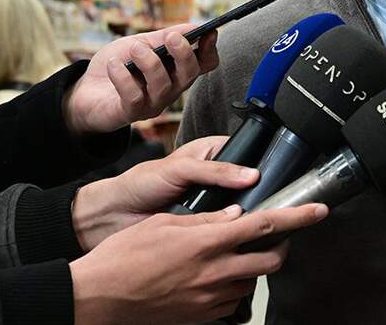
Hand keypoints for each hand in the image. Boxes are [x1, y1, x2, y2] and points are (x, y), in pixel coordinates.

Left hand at [63, 24, 219, 134]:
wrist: (86, 90)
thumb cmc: (117, 65)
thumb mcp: (140, 43)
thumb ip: (164, 37)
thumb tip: (192, 27)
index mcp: (176, 70)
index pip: (205, 64)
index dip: (210, 49)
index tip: (208, 32)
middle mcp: (170, 89)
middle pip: (190, 75)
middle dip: (183, 54)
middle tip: (171, 38)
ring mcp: (153, 103)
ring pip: (163, 85)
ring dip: (149, 62)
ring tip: (134, 49)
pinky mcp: (132, 113)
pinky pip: (134, 96)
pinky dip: (123, 76)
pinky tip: (113, 65)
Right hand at [70, 203, 327, 324]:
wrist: (98, 299)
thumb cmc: (123, 257)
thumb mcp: (164, 224)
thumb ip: (204, 220)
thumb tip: (233, 215)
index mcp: (208, 242)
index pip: (266, 226)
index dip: (298, 217)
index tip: (319, 209)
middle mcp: (215, 272)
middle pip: (271, 260)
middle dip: (281, 246)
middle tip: (275, 235)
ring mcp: (210, 298)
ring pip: (252, 281)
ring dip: (254, 266)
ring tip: (235, 254)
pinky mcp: (202, 316)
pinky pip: (231, 300)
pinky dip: (232, 286)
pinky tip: (215, 276)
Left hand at [71, 137, 257, 250]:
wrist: (114, 216)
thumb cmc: (139, 184)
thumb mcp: (179, 169)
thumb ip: (215, 170)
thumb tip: (249, 175)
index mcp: (210, 153)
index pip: (246, 153)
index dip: (259, 162)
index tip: (271, 175)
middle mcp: (214, 177)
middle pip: (247, 183)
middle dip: (253, 193)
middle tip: (264, 200)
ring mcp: (211, 202)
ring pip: (239, 207)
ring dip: (240, 214)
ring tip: (248, 218)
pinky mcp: (206, 225)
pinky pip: (225, 227)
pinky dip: (228, 230)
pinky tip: (232, 232)